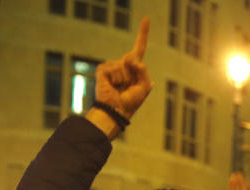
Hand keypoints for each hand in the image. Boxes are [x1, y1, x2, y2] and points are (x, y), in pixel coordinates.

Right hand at [87, 17, 151, 136]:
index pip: (139, 47)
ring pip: (124, 64)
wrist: (116, 111)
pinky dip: (116, 79)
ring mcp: (112, 66)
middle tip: (128, 87)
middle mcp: (123, 64)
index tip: (147, 18)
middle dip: (135, 72)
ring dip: (125, 79)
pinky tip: (112, 86)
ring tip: (120, 88)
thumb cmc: (131, 101)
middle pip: (134, 58)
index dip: (143, 34)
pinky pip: (114, 68)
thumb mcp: (145, 86)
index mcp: (134, 67)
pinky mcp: (103, 69)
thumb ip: (143, 69)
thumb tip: (131, 57)